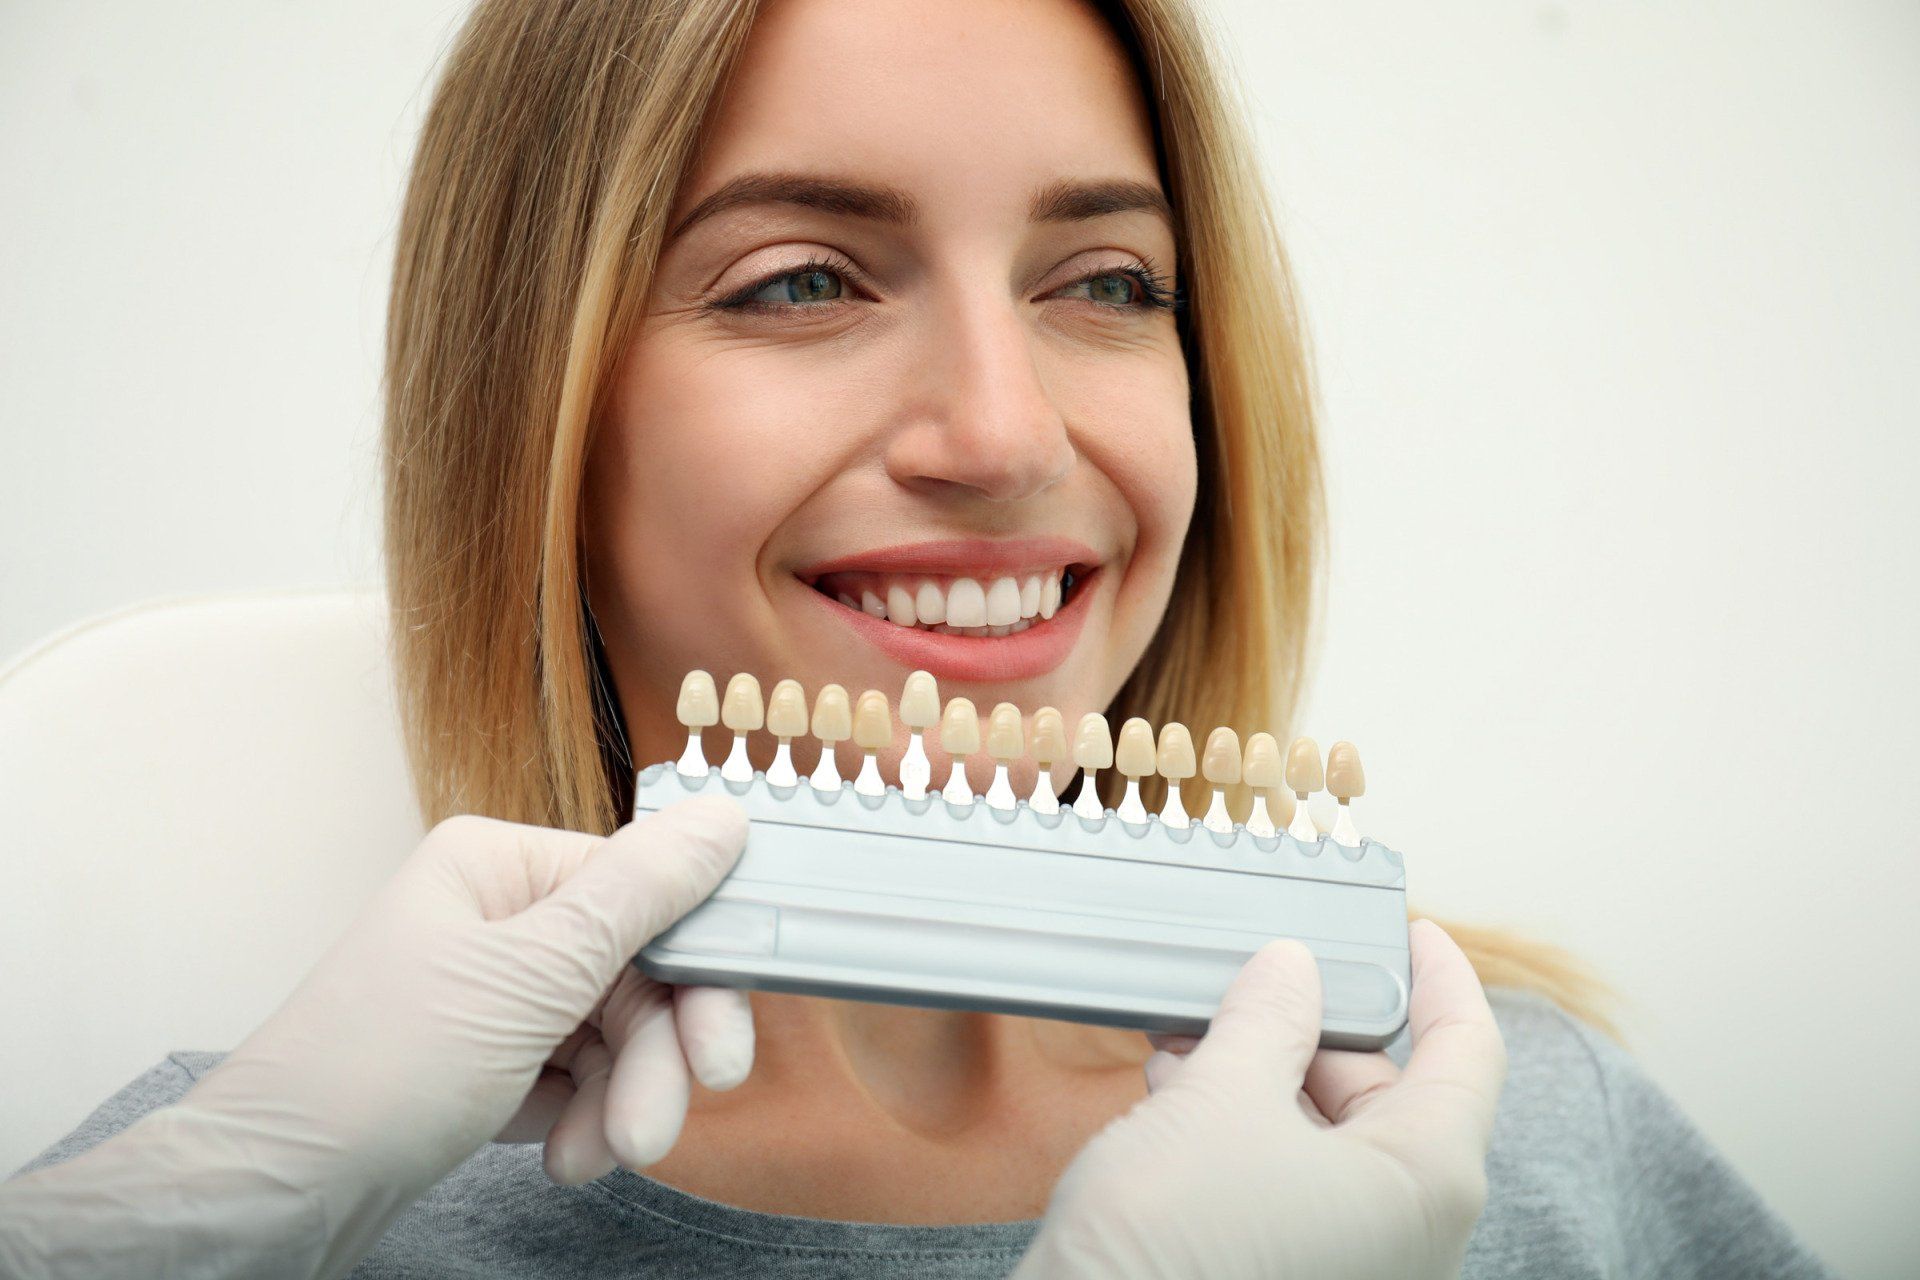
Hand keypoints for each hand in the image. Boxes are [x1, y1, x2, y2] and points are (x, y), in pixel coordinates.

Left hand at [0, 796, 751, 1278]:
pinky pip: (576, 1076)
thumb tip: (722, 817)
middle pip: (635, 976)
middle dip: (653, 1061)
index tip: (723, 1046)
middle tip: (658, 1126)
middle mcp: (499, 916)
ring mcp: (492, 991)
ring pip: (612, 1036)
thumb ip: (639, 896)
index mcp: (501, 865)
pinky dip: (583, 1119)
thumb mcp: (527, 976)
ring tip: (599, 1154)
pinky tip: (564, 1156)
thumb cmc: (374, 1069)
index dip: (694, 977)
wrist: (276, 1191)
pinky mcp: (487, 1058)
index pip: (645, 897)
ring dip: (620, 1101)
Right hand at [1014, 920, 1506, 1279]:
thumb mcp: (1223, 1098)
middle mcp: (1406, 1233)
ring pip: (1328, 1142)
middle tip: (1251, 982)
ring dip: (1264, 1078)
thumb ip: (1270, 1019)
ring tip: (1192, 1036)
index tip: (1415, 932)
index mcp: (1426, 1182)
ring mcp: (1352, 1263)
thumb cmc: (1179, 1247)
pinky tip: (1178, 1097)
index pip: (1467, 1054)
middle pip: (1388, 1097)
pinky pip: (1290, 1186)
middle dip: (1312, 1031)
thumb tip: (1293, 969)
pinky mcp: (1292, 1276)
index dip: (1442, 980)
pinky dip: (1246, 1133)